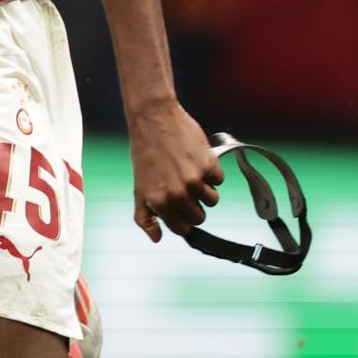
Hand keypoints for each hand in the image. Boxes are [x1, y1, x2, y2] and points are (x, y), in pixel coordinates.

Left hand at [128, 102, 223, 241]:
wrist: (154, 119)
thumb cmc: (145, 153)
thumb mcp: (139, 187)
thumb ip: (145, 216)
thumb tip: (157, 238)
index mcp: (160, 202)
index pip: (182, 229)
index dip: (182, 220)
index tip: (181, 210)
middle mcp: (179, 194)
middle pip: (199, 217)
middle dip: (194, 207)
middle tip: (184, 188)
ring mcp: (195, 180)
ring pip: (212, 201)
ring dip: (205, 191)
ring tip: (191, 173)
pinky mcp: (209, 165)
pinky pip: (219, 180)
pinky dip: (212, 173)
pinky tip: (197, 160)